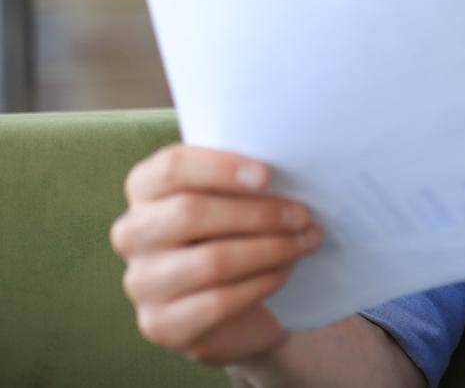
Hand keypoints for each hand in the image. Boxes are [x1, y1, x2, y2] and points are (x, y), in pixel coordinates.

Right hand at [110, 144, 322, 365]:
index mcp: (145, 188)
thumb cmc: (234, 231)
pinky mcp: (161, 324)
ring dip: (270, 249)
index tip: (267, 175)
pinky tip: (285, 271)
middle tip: (303, 215)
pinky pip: (217, 302)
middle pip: (190, 213)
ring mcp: (141, 282)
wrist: (230, 306)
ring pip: (210, 261)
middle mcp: (132, 233)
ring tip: (305, 241)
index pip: (171, 167)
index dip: (220, 168)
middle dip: (258, 213)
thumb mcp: (233, 197)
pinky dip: (261, 283)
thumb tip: (291, 168)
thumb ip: (243, 178)